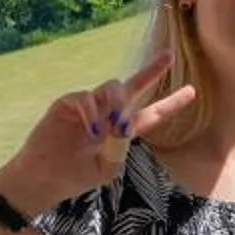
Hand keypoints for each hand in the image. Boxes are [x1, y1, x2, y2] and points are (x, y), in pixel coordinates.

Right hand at [0, 51, 198, 212]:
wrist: (43, 178)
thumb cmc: (75, 176)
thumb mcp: (107, 168)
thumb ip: (121, 146)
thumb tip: (122, 121)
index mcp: (121, 132)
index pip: (151, 114)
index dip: (171, 103)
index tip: (192, 92)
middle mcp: (107, 114)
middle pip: (134, 87)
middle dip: (152, 71)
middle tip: (169, 56)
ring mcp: (88, 107)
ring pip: (113, 89)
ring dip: (117, 104)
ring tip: (110, 128)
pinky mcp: (68, 103)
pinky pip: (87, 97)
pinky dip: (92, 112)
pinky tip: (92, 130)